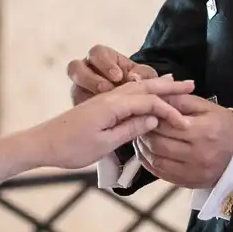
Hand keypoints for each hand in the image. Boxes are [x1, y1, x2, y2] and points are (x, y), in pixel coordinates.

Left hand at [33, 76, 192, 169]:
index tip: (184, 123)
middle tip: (191, 84)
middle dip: (168, 87)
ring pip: (136, 88)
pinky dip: (142, 91)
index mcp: (112, 106)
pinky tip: (147, 93)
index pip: (149, 103)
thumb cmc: (70, 148)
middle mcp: (109, 98)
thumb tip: (153, 118)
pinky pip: (127, 93)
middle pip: (145, 88)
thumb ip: (130, 129)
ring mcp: (104, 100)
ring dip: (156, 85)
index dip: (169, 111)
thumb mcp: (104, 144)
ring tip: (175, 83)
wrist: (42, 143)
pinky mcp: (99, 105)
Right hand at [66, 45, 156, 105]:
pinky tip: (102, 117)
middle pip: (76, 67)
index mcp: (104, 58)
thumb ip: (143, 75)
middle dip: (91, 78)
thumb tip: (134, 77)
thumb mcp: (146, 78)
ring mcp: (81, 87)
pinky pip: (77, 105)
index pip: (97, 53)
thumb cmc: (141, 84)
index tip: (118, 76)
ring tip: (102, 104)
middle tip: (106, 89)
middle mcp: (88, 70)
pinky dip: (88, 110)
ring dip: (87, 94)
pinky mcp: (79, 104)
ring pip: (73, 87)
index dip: (105, 63)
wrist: (139, 105)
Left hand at [136, 93, 232, 188]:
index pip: (164, 124)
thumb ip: (180, 100)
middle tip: (139, 124)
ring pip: (156, 160)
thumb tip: (155, 97)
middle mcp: (197, 154)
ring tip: (141, 137)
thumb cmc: (224, 126)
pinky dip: (149, 163)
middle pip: (158, 143)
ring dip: (143, 149)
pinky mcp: (189, 183)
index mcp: (201, 131)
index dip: (150, 117)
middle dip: (144, 133)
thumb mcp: (206, 106)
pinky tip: (147, 152)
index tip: (144, 112)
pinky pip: (161, 174)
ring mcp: (193, 171)